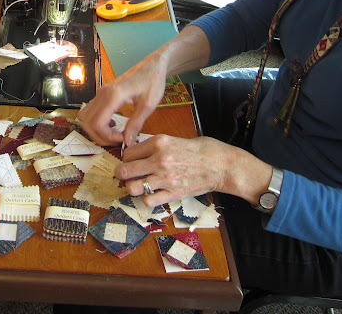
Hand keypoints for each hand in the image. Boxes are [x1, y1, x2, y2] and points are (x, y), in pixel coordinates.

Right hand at [79, 25, 211, 146]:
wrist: (153, 65)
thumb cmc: (152, 81)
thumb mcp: (148, 105)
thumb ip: (136, 124)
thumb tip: (127, 142)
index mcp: (113, 95)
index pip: (97, 123)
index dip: (106, 137)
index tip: (122, 140)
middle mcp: (102, 93)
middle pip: (87, 123)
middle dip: (100, 136)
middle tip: (118, 140)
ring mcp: (101, 93)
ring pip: (86, 117)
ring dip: (96, 130)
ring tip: (114, 134)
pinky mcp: (103, 94)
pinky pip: (91, 111)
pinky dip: (97, 122)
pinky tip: (112, 124)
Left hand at [116, 135, 239, 206]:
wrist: (220, 165)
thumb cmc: (200, 150)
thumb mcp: (174, 139)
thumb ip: (155, 146)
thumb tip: (137, 153)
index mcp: (159, 143)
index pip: (128, 153)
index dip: (126, 158)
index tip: (129, 161)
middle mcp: (159, 160)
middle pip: (125, 171)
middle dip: (121, 174)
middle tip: (123, 175)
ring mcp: (165, 178)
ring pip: (133, 188)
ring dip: (132, 188)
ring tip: (136, 186)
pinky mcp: (173, 194)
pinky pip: (148, 201)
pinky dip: (146, 199)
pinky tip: (150, 194)